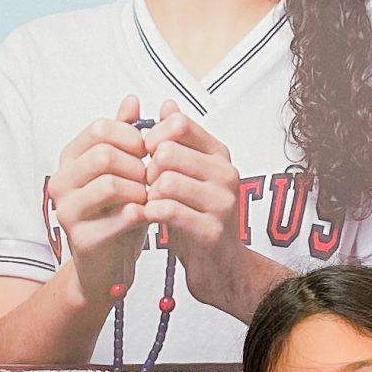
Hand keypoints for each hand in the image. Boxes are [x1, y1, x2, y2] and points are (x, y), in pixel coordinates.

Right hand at [46, 97, 148, 306]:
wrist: (109, 264)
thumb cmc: (117, 212)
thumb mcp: (124, 169)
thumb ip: (125, 135)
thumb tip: (132, 99)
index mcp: (69, 159)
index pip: (99, 128)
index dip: (131, 136)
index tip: (147, 152)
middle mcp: (60, 182)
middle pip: (104, 154)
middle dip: (138, 164)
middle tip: (152, 178)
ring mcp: (66, 211)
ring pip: (110, 183)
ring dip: (140, 189)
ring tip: (151, 197)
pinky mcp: (80, 239)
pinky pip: (119, 216)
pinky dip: (141, 212)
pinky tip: (149, 214)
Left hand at [138, 106, 259, 310]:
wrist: (220, 267)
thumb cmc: (198, 218)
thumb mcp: (188, 175)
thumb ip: (178, 141)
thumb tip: (167, 104)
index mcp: (219, 154)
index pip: (179, 123)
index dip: (152, 137)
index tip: (146, 157)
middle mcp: (225, 173)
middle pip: (168, 150)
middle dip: (146, 169)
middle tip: (145, 187)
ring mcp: (222, 202)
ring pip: (166, 180)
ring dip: (147, 194)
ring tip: (148, 204)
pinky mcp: (211, 230)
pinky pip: (169, 210)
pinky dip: (152, 214)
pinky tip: (150, 219)